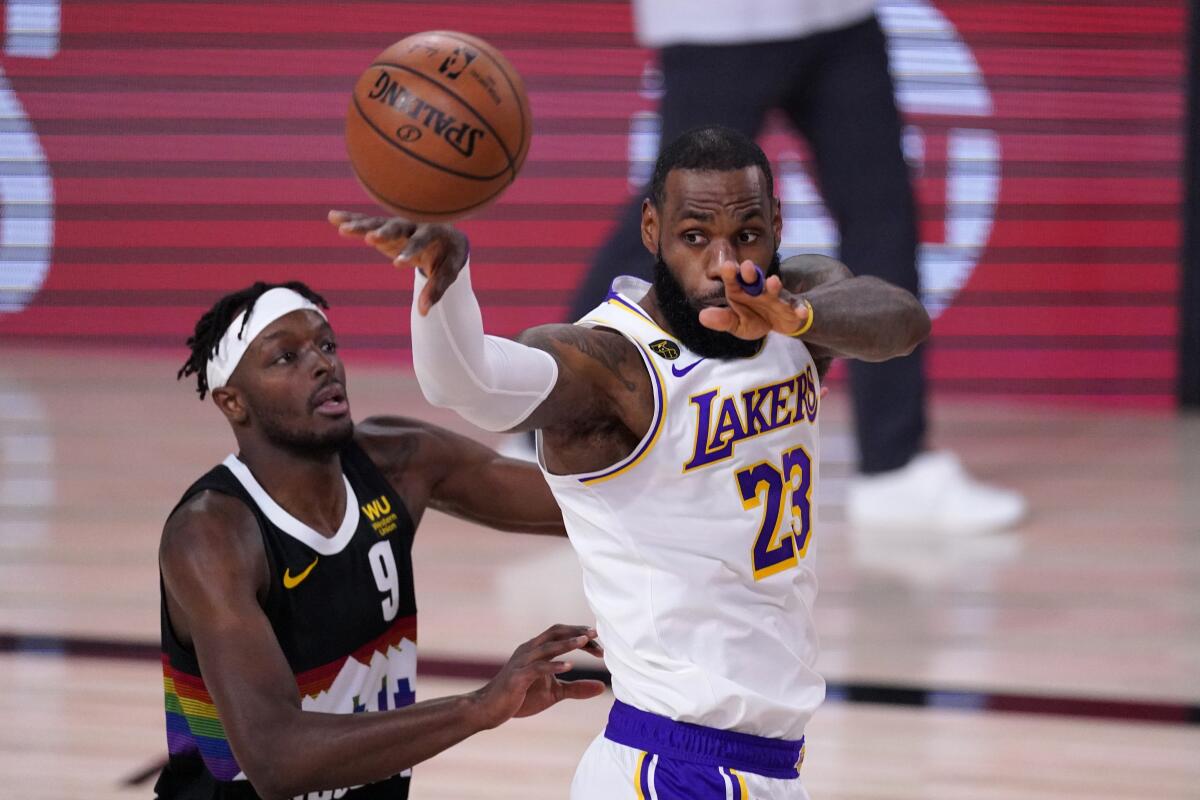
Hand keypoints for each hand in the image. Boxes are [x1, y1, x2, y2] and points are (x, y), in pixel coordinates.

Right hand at [328, 210, 469, 315]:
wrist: (448, 236)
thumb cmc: (449, 256)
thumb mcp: (448, 272)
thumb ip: (435, 289)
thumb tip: (423, 311)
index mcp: (434, 231)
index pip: (421, 242)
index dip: (410, 252)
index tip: (398, 265)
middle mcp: (414, 223)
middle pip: (397, 226)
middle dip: (384, 233)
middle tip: (370, 239)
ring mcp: (398, 224)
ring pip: (378, 222)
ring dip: (361, 225)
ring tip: (342, 229)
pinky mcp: (385, 227)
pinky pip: (367, 222)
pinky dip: (351, 219)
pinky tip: (332, 217)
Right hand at [471, 624, 605, 728]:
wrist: (489, 709)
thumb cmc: (521, 698)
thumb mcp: (554, 693)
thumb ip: (576, 689)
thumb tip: (602, 687)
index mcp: (536, 650)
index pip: (560, 634)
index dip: (579, 635)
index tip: (599, 642)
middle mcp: (529, 650)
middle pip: (555, 632)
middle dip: (576, 632)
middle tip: (596, 633)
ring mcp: (522, 662)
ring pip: (547, 647)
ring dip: (567, 643)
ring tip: (586, 641)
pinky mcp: (517, 677)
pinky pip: (537, 668)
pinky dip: (554, 665)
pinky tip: (569, 667)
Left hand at [698, 260, 809, 339]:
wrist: (778, 325)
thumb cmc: (753, 318)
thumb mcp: (736, 323)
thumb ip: (722, 320)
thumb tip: (702, 316)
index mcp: (742, 292)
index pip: (734, 281)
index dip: (731, 275)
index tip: (727, 267)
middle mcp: (759, 290)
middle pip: (754, 280)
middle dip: (751, 273)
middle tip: (747, 267)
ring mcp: (776, 298)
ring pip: (775, 291)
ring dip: (775, 286)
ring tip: (773, 282)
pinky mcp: (791, 308)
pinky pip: (796, 307)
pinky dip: (800, 309)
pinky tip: (801, 312)